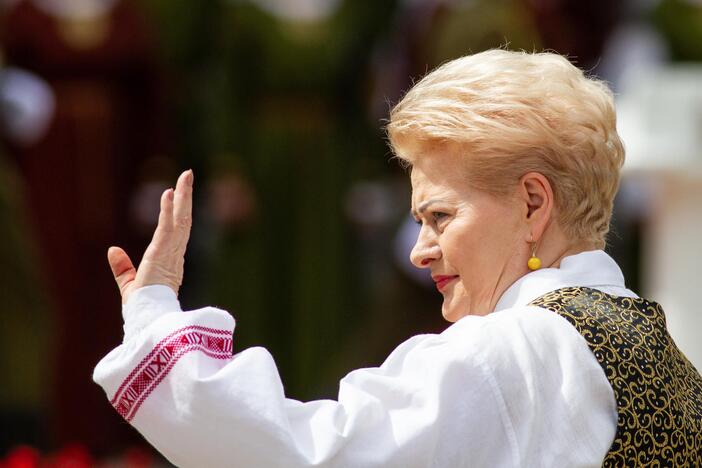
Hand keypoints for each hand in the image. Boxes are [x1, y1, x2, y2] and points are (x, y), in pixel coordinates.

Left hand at [108, 170, 193, 303]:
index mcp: (170, 261)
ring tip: (186, 175)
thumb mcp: (128, 284)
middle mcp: (174, 253)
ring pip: (181, 219)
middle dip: (186, 197)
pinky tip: (170, 193)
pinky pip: (170, 226)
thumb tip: (113, 249)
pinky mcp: (164, 253)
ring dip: (184, 196)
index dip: (176, 211)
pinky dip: (171, 209)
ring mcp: (171, 252)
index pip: (175, 230)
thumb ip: (122, 267)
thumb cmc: (142, 308)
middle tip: (188, 175)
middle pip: (183, 220)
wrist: (147, 320)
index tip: (173, 193)